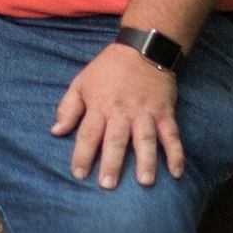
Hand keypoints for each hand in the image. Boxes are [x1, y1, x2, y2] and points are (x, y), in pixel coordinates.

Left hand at [51, 43, 183, 188]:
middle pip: (115, 139)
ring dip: (146, 160)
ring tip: (145, 181)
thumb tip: (56, 131)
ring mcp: (145, 112)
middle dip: (112, 162)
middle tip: (108, 184)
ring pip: (145, 138)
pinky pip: (171, 134)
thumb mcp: (81, 82)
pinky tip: (176, 172)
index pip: (88, 133)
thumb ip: (68, 108)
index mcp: (99, 105)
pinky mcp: (164, 112)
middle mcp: (122, 111)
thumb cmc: (107, 68)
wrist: (142, 48)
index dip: (82, 154)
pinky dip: (176, 153)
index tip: (78, 174)